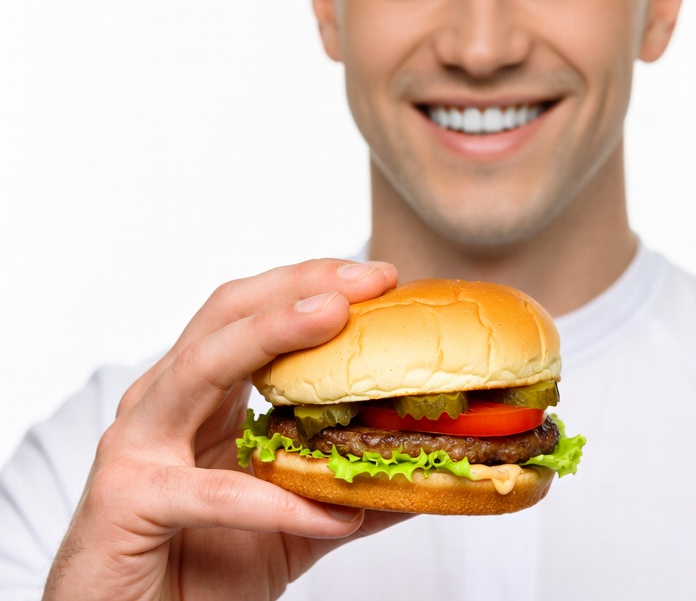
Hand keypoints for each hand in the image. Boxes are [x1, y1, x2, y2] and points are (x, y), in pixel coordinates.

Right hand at [44, 258, 404, 600]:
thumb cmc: (200, 564)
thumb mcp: (290, 513)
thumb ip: (345, 483)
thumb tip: (424, 468)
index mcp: (200, 392)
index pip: (253, 309)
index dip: (312, 282)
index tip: (380, 277)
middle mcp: (162, 401)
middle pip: (227, 313)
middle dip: (300, 285)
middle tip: (369, 280)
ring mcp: (136, 445)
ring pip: (202, 366)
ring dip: (272, 333)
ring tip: (335, 318)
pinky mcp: (126, 501)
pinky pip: (210, 492)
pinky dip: (275, 499)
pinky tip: (332, 514)